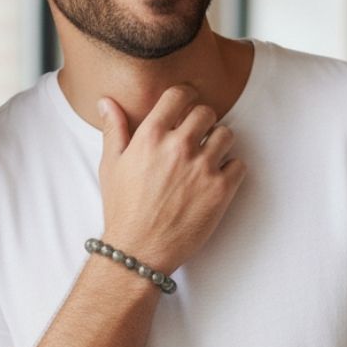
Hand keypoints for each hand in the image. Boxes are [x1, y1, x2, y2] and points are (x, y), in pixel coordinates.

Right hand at [97, 85, 245, 273]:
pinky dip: (231, 169)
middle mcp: (178, 147)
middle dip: (203, 121)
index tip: (188, 103)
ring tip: (208, 157)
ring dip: (219, 142)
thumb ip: (114, 130)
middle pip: (206, 112)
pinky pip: (239, 164)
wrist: (139, 251)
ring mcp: (202, 168)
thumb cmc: (123, 209)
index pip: (179, 95)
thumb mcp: (111, 166)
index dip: (186, 96)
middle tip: (197, 135)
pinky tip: (216, 179)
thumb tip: (107, 102)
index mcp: (150, 136)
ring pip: (226, 135)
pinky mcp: (221, 190)